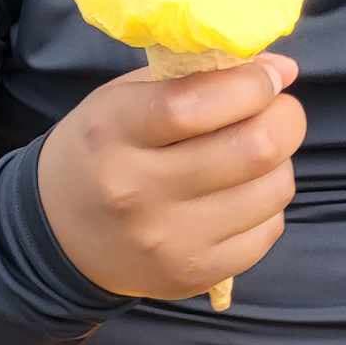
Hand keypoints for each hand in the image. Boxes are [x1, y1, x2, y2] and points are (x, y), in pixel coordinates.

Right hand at [36, 53, 304, 299]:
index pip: (195, 104)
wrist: (60, 236)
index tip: (269, 75)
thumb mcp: (124, 97)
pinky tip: (243, 193)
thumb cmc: (102, 149)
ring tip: (257, 151)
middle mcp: (139, 191)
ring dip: (281, 161)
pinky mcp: (195, 275)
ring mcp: (170, 241)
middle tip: (277, 110)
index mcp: (114, 132)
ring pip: (272, 189)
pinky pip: (268, 230)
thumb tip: (280, 69)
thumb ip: (196, 76)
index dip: (250, 84)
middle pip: (252, 148)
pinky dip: (269, 203)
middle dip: (285, 118)